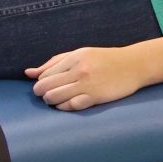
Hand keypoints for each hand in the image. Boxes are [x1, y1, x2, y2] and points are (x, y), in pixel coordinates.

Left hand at [26, 46, 147, 110]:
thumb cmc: (105, 59)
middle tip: (49, 94)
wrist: (135, 64)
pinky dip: (64, 107)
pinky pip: (70, 106)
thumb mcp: (80, 54)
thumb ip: (54, 63)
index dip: (42, 82)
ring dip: (51, 101)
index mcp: (74, 57)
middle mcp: (79, 69)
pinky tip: (67, 104)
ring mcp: (87, 84)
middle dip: (42, 93)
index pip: (44, 74)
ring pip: (54, 97)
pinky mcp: (95, 96)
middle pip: (45, 86)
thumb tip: (28, 73)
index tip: (48, 85)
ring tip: (57, 100)